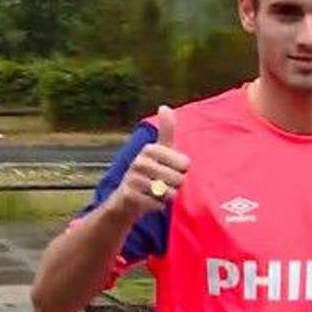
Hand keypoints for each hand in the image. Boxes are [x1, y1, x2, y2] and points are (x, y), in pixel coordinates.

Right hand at [106, 105, 189, 219]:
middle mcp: (140, 161)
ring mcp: (133, 179)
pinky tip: (151, 201)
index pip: (184, 164)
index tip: (172, 170)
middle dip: (176, 186)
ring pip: (169, 193)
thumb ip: (166, 130)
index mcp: (150, 149)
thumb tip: (165, 106)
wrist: (126, 199)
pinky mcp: (129, 196)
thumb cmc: (150, 172)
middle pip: (178, 179)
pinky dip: (158, 206)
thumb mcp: (160, 150)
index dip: (183, 171)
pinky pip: (157, 204)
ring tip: (157, 192)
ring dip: (167, 197)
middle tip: (164, 184)